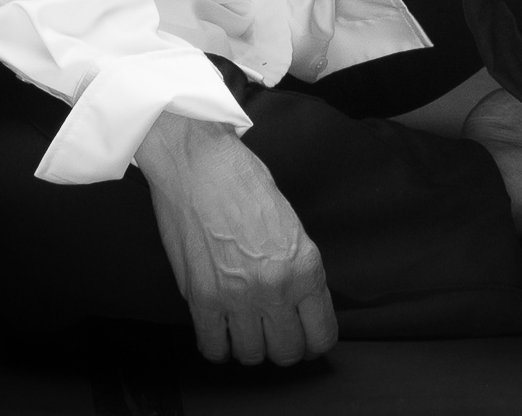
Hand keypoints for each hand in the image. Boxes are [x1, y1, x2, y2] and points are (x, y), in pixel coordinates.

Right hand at [134, 110, 336, 365]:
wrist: (200, 164)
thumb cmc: (245, 181)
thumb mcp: (290, 222)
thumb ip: (297, 266)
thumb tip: (297, 302)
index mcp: (305, 264)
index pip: (322, 334)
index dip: (314, 340)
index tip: (306, 334)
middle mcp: (276, 287)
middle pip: (287, 352)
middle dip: (284, 345)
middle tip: (275, 329)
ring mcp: (237, 297)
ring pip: (251, 356)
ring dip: (250, 345)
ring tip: (246, 325)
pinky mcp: (201, 299)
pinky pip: (213, 348)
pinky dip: (219, 344)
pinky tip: (221, 327)